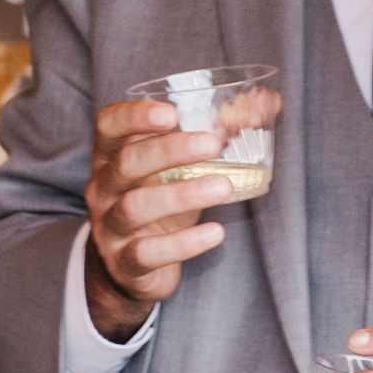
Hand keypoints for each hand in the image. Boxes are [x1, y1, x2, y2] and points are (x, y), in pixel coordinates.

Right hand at [83, 99, 233, 339]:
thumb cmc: (160, 204)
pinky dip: (184, 243)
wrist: (131, 269)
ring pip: (136, 206)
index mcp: (112, 157)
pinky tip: (216, 233)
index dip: (135, 115)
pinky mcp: (125, 263)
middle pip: (126, 162)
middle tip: (213, 144)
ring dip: (182, 195)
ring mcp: (110, 227)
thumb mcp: (179, 171)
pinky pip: (149, 252)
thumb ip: (218, 136)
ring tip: (223, 187)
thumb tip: (269, 102)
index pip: (109, 125)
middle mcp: (104, 188)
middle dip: (169, 150)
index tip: (173, 113)